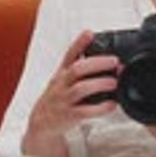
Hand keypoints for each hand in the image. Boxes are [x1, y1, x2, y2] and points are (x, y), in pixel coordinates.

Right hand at [22, 30, 118, 156]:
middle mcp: (62, 84)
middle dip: (97, 64)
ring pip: (80, 89)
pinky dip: (100, 108)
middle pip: (76, 69)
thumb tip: (104, 58)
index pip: (69, 55)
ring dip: (100, 84)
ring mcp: (64, 100)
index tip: (90, 33)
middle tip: (114, 61)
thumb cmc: (57, 98)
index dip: (79, 43)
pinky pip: (85, 111)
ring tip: (114, 82)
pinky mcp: (69, 116)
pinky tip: (111, 104)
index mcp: (61, 73)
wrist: (41, 122)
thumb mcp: (62, 79)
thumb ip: (78, 68)